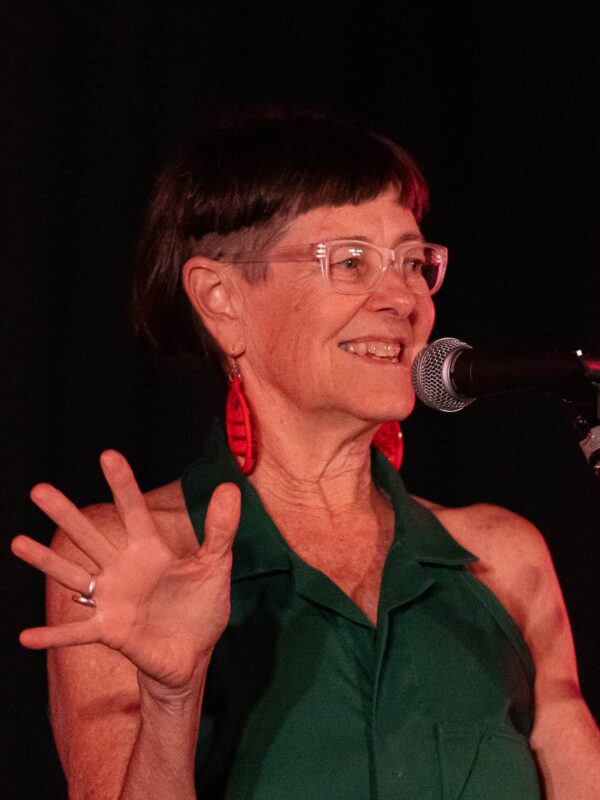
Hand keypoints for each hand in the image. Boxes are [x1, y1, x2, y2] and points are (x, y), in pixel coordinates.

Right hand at [11, 451, 240, 690]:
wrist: (193, 653)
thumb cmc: (201, 605)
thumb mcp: (215, 565)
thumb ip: (219, 529)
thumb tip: (230, 487)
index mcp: (150, 550)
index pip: (133, 511)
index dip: (122, 484)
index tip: (108, 455)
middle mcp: (123, 569)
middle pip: (90, 536)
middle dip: (65, 514)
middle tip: (38, 490)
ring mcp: (112, 600)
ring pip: (73, 575)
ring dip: (46, 561)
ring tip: (17, 542)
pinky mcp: (110, 632)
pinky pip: (76, 632)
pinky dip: (53, 635)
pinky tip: (25, 637)